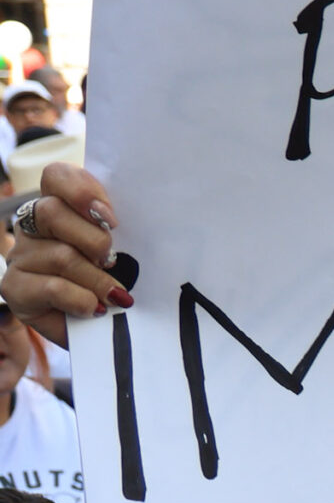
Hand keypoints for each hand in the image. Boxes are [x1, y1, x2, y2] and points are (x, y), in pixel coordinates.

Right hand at [1, 163, 124, 345]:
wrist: (102, 328)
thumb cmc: (118, 278)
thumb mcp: (127, 246)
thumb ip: (121, 227)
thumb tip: (149, 217)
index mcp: (60, 204)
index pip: (56, 175)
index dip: (82, 191)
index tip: (111, 218)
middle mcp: (33, 225)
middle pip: (51, 212)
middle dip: (93, 239)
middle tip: (111, 260)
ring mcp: (20, 255)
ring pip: (60, 255)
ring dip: (96, 279)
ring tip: (114, 294)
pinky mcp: (14, 287)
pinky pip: (52, 287)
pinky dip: (81, 299)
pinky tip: (95, 308)